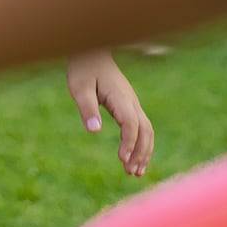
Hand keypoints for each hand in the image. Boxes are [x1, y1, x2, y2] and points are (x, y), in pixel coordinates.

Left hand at [65, 50, 154, 176]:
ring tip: (136, 173)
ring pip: (147, 130)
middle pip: (145, 130)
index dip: (129, 143)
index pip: (130, 124)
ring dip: (144, 151)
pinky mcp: (130, 105)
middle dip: (140, 153)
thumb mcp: (79, 88)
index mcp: (120, 97)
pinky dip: (142, 144)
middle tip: (130, 173)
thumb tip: (94, 130)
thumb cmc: (83, 70)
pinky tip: (134, 157)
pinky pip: (142, 127)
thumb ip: (87, 108)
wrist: (92, 53)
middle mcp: (131, 101)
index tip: (121, 160)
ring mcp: (133, 103)